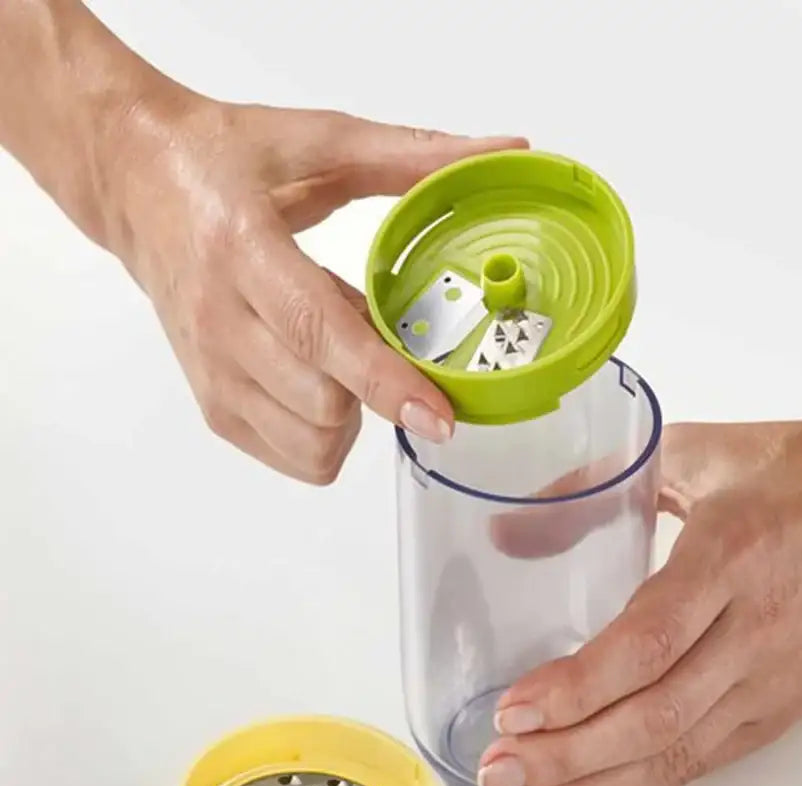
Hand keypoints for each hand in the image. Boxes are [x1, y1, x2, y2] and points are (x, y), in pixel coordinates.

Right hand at [106, 90, 524, 482]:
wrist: (132, 182)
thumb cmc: (217, 160)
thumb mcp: (313, 141)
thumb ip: (408, 155)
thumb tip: (500, 148)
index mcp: (244, 250)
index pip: (318, 333)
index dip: (384, 382)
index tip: (439, 416)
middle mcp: (219, 323)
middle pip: (323, 405)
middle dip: (374, 386)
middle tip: (370, 332)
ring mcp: (211, 373)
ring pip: (311, 445)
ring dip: (352, 416)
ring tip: (338, 358)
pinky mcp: (211, 405)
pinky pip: (293, 458)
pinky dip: (325, 436)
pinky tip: (318, 384)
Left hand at [477, 417, 801, 785]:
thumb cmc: (790, 468)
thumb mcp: (687, 452)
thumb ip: (590, 486)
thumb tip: (505, 530)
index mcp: (730, 555)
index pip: (648, 641)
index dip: (578, 687)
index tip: (514, 712)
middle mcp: (757, 628)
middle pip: (656, 715)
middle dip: (569, 756)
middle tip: (499, 773)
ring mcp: (775, 676)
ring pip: (678, 751)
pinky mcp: (786, 704)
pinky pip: (709, 759)